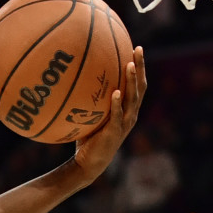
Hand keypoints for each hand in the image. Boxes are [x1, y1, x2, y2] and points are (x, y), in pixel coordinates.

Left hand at [74, 46, 147, 178]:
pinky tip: (116, 93)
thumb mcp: (91, 116)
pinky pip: (117, 116)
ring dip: (131, 81)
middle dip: (140, 67)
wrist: (88, 164)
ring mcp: (124, 124)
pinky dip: (118, 104)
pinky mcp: (114, 133)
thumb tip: (72, 80)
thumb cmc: (88, 139)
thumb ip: (89, 100)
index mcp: (128, 110)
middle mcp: (131, 114)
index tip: (137, 48)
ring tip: (129, 65)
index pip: (138, 84)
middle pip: (140, 87)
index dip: (140, 67)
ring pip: (133, 99)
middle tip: (138, 49)